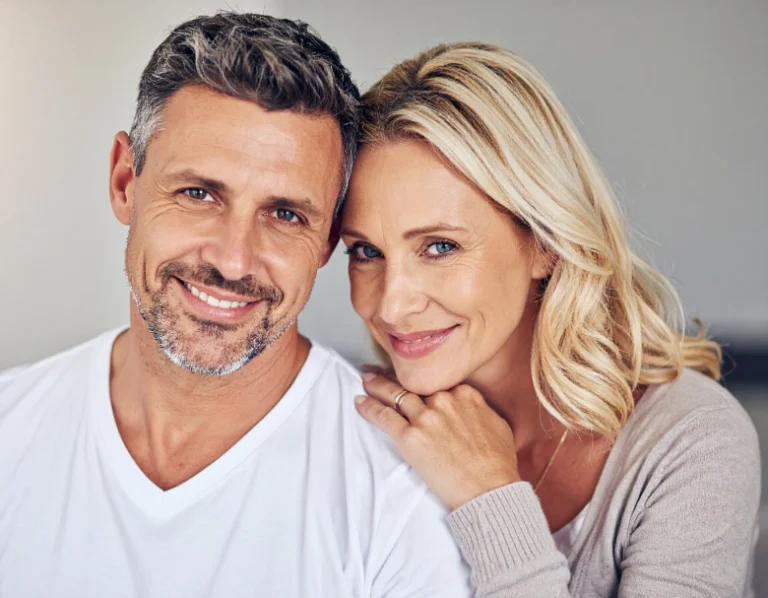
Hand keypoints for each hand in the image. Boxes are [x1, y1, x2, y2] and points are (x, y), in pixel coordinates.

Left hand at [355, 370, 520, 509]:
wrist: (490, 491)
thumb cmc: (498, 464)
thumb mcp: (497, 425)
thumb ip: (480, 410)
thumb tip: (473, 409)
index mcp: (465, 395)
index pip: (436, 382)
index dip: (422, 380)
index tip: (412, 379)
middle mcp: (444, 400)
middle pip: (414, 385)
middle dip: (394, 377)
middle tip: (378, 371)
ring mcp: (426, 418)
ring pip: (395, 395)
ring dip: (377, 385)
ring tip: (366, 380)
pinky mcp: (411, 437)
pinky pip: (384, 417)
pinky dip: (369, 408)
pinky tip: (359, 402)